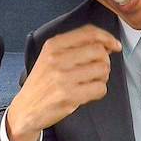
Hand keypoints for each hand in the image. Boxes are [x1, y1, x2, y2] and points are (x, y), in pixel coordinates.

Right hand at [6, 24, 121, 140]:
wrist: (26, 108)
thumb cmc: (42, 83)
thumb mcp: (50, 57)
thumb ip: (74, 47)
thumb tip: (106, 44)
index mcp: (54, 45)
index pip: (88, 32)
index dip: (107, 37)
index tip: (114, 45)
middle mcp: (57, 58)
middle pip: (99, 51)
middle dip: (105, 61)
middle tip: (98, 70)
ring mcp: (63, 77)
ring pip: (102, 69)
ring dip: (102, 77)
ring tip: (91, 82)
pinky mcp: (69, 95)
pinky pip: (100, 89)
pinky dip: (99, 91)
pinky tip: (88, 93)